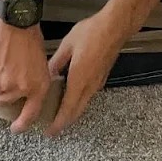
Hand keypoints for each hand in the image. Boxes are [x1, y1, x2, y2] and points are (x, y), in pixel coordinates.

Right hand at [0, 18, 50, 132]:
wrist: (17, 24)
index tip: (16, 129)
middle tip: (1, 92)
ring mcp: (5, 83)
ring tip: (0, 72)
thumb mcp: (41, 64)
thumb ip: (34, 81)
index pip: (30, 114)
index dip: (22, 125)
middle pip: (6, 104)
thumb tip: (27, 90)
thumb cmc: (31, 39)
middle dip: (2, 100)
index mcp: (39, 87)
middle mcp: (22, 89)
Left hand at [45, 10, 125, 136]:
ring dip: (72, 112)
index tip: (50, 133)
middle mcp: (90, 86)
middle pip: (77, 112)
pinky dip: (78, 101)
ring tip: (58, 112)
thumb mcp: (67, 45)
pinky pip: (88, 95)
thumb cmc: (91, 33)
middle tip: (53, 127)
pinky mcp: (102, 77)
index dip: (58, 123)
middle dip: (65, 122)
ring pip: (83, 104)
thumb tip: (46, 75)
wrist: (115, 27)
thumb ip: (56, 62)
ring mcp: (98, 82)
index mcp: (79, 80)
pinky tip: (71, 95)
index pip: (68, 109)